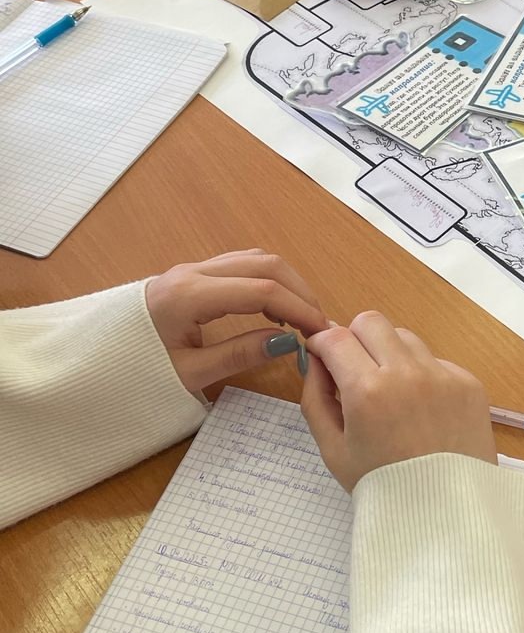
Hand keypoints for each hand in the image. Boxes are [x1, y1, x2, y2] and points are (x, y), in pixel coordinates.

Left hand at [145, 249, 327, 396]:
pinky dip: (266, 279)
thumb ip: (238, 355)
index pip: (261, 290)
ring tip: (300, 316)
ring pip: (254, 259)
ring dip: (285, 282)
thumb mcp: (188, 373)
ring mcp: (191, 268)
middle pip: (264, 264)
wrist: (94, 359)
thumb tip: (286, 343)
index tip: (319, 331)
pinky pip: (240, 265)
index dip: (298, 308)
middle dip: (298, 291)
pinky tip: (273, 306)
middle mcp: (193, 272)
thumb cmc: (135, 370)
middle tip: (317, 324)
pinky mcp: (191, 273)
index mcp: (189, 296)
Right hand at [302, 312, 494, 490]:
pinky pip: (436, 361)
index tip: (322, 356)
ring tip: (391, 394)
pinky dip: (421, 375)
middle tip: (354, 369)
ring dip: (390, 354)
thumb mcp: (333, 449)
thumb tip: (316, 359)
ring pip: (405, 337)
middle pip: (371, 322)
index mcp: (367, 391)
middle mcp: (407, 373)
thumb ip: (316, 397)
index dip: (322, 343)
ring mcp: (442, 375)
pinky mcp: (468, 382)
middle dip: (355, 339)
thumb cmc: (382, 486)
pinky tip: (422, 411)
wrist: (445, 514)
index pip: (336, 337)